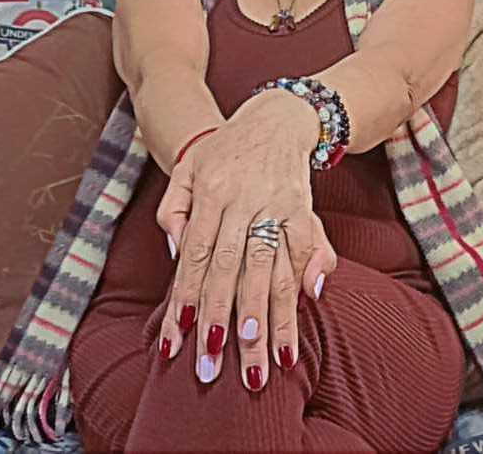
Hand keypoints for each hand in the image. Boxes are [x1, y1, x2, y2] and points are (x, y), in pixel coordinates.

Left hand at [154, 91, 337, 388]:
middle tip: (219, 366)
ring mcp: (277, 206)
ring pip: (272, 269)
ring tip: (267, 361)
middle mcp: (243, 201)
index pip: (195, 255)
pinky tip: (307, 310)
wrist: (275, 116)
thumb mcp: (186, 170)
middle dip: (225, 321)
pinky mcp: (305, 209)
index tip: (182, 337)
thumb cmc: (222, 152)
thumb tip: (175, 254)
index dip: (188, 297)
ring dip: (269, 317)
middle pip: (232, 270)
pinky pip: (306, 248)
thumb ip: (174, 211)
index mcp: (209, 193)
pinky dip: (309, 278)